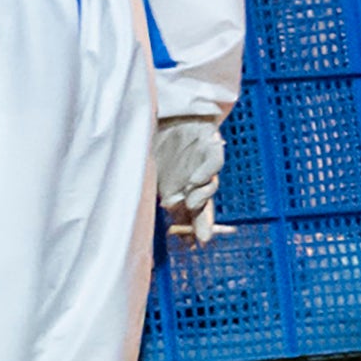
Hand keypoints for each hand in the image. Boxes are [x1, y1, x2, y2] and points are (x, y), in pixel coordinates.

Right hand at [152, 114, 230, 234]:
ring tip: (191, 204)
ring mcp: (204, 167)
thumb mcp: (153, 174)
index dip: (190, 230)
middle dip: (203, 223)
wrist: (174, 115)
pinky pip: (213, 164)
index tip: (190, 245)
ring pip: (209, 187)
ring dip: (201, 198)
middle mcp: (195, 182)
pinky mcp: (211, 149)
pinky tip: (194, 181)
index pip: (189, 214)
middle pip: (203, 207)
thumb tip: (147, 215)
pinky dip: (205, 174)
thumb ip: (157, 193)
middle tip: (202, 238)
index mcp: (182, 190)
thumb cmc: (161, 145)